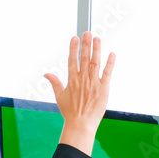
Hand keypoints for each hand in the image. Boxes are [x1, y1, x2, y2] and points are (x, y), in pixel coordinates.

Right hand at [44, 32, 115, 154]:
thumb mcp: (60, 97)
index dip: (74, 48)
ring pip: (95, 62)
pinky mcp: (104, 88)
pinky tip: (112, 54)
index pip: (72, 60)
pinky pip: (108, 73)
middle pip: (84, 58)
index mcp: (72, 80)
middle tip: (88, 32)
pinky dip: (110, 63)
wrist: (81, 124)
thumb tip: (46, 74)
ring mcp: (94, 83)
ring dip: (97, 49)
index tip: (75, 38)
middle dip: (86, 44)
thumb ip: (54, 83)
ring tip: (98, 38)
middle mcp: (83, 79)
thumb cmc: (70, 112)